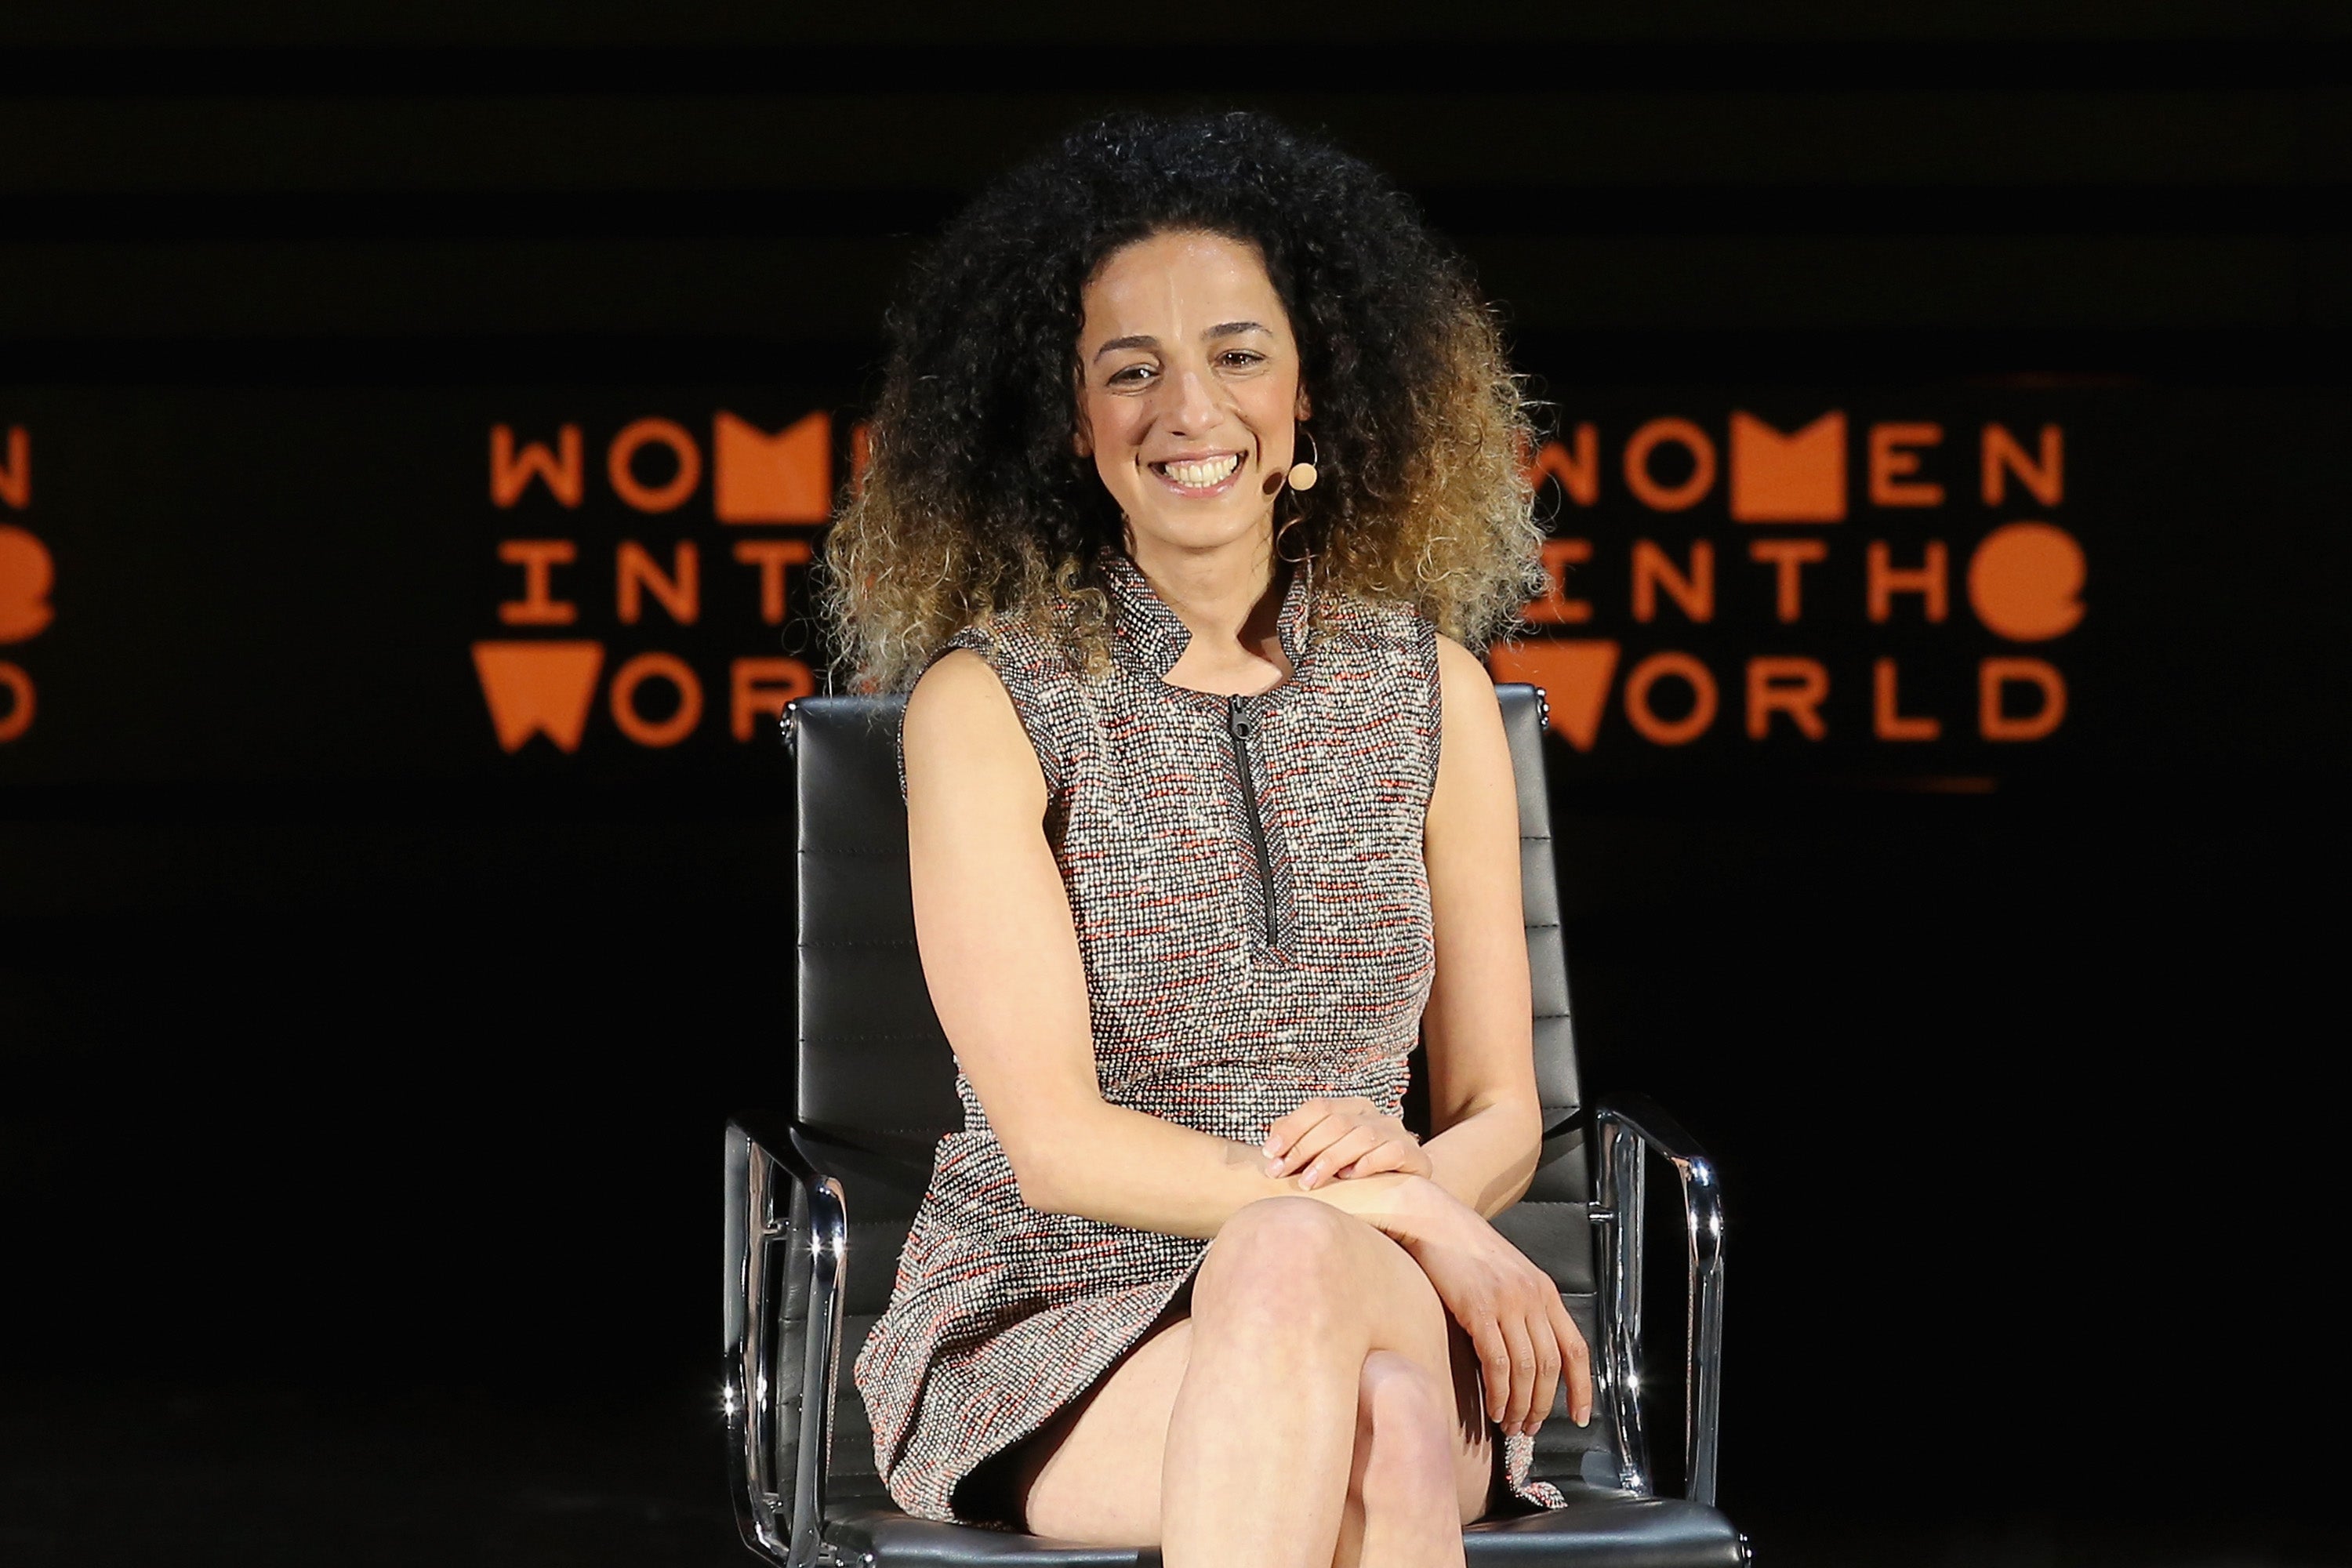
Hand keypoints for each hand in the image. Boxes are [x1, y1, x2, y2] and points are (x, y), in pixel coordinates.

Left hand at [1262, 1096, 1432, 1187]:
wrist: (1405, 1192)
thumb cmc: (1356, 1173)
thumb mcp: (1325, 1153)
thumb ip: (1302, 1140)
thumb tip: (1272, 1134)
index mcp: (1351, 1107)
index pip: (1318, 1107)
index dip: (1292, 1128)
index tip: (1269, 1153)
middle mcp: (1374, 1115)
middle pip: (1335, 1122)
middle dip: (1303, 1148)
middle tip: (1281, 1172)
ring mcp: (1396, 1133)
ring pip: (1360, 1137)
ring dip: (1330, 1160)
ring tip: (1308, 1182)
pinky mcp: (1414, 1155)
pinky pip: (1390, 1153)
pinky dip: (1368, 1164)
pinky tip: (1350, 1179)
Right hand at [1387, 1184, 1591, 1437]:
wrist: (1434, 1220)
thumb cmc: (1466, 1251)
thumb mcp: (1510, 1275)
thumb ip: (1525, 1309)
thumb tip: (1530, 1359)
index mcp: (1545, 1291)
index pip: (1576, 1348)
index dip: (1582, 1387)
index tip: (1579, 1416)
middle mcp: (1532, 1297)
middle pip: (1550, 1367)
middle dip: (1542, 1406)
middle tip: (1529, 1428)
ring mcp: (1506, 1303)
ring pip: (1526, 1370)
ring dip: (1519, 1406)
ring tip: (1510, 1425)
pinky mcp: (1478, 1309)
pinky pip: (1496, 1364)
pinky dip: (1498, 1393)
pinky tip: (1493, 1408)